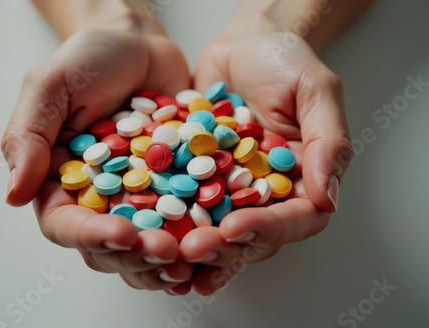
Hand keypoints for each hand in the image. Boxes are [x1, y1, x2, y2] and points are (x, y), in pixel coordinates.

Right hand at [1, 24, 192, 290]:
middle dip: (137, 255)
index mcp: (60, 182)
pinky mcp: (174, 188)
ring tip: (190, 260)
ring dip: (166, 259)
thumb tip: (14, 195)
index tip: (122, 233)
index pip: (66, 225)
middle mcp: (99, 197)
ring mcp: (139, 197)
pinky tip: (214, 244)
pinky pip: (185, 220)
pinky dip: (196, 236)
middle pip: (109, 247)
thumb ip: (28, 137)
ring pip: (146, 246)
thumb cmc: (90, 59)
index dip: (92, 236)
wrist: (140, 46)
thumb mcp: (50, 87)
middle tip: (166, 252)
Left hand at [178, 31, 352, 294]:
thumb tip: (329, 197)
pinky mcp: (195, 179)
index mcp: (302, 182)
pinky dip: (166, 224)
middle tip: (193, 249)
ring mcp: (228, 190)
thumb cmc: (284, 62)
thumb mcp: (315, 91)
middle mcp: (266, 194)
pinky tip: (147, 236)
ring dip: (194, 248)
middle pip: (251, 237)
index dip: (266, 230)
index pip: (294, 220)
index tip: (234, 228)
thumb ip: (328, 141)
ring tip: (169, 255)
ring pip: (215, 231)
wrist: (242, 45)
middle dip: (223, 248)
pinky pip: (181, 205)